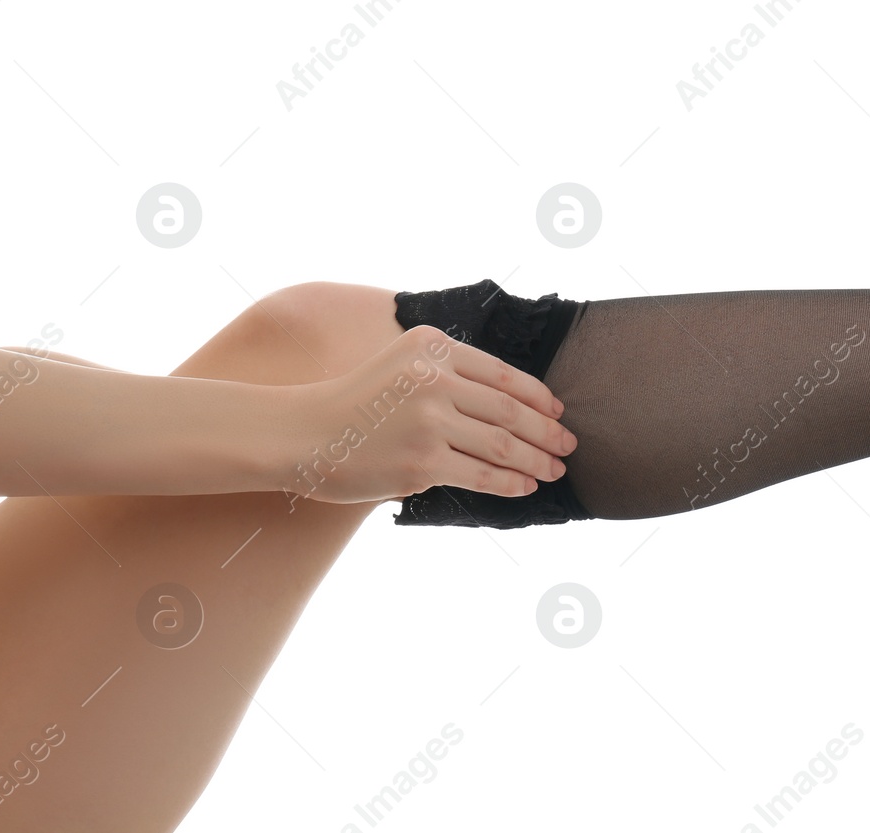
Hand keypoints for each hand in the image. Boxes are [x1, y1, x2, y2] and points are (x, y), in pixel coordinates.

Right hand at [283, 326, 577, 505]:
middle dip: (546, 431)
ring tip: (553, 471)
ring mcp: (429, 421)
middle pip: (508, 410)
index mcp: (432, 346)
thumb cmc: (354, 404)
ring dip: (535, 460)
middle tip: (568, 446)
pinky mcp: (421, 462)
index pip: (501, 373)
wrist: (301, 434)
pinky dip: (510, 483)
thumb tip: (510, 403)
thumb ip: (447, 373)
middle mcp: (433, 379)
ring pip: (501, 444)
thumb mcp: (400, 365)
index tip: (558, 412)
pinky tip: (525, 487)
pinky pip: (481, 475)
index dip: (537, 397)